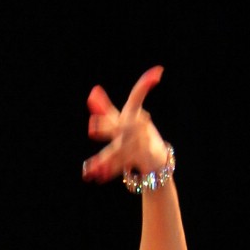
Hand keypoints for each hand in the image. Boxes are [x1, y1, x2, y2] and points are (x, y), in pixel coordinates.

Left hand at [82, 67, 169, 184]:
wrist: (156, 158)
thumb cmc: (136, 135)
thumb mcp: (121, 119)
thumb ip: (106, 108)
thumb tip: (93, 92)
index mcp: (133, 115)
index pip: (137, 96)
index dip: (145, 84)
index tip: (158, 72)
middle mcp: (137, 128)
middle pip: (122, 125)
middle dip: (107, 126)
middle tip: (92, 127)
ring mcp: (140, 143)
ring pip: (119, 150)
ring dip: (104, 159)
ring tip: (91, 167)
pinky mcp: (140, 158)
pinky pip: (122, 165)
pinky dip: (109, 171)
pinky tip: (97, 176)